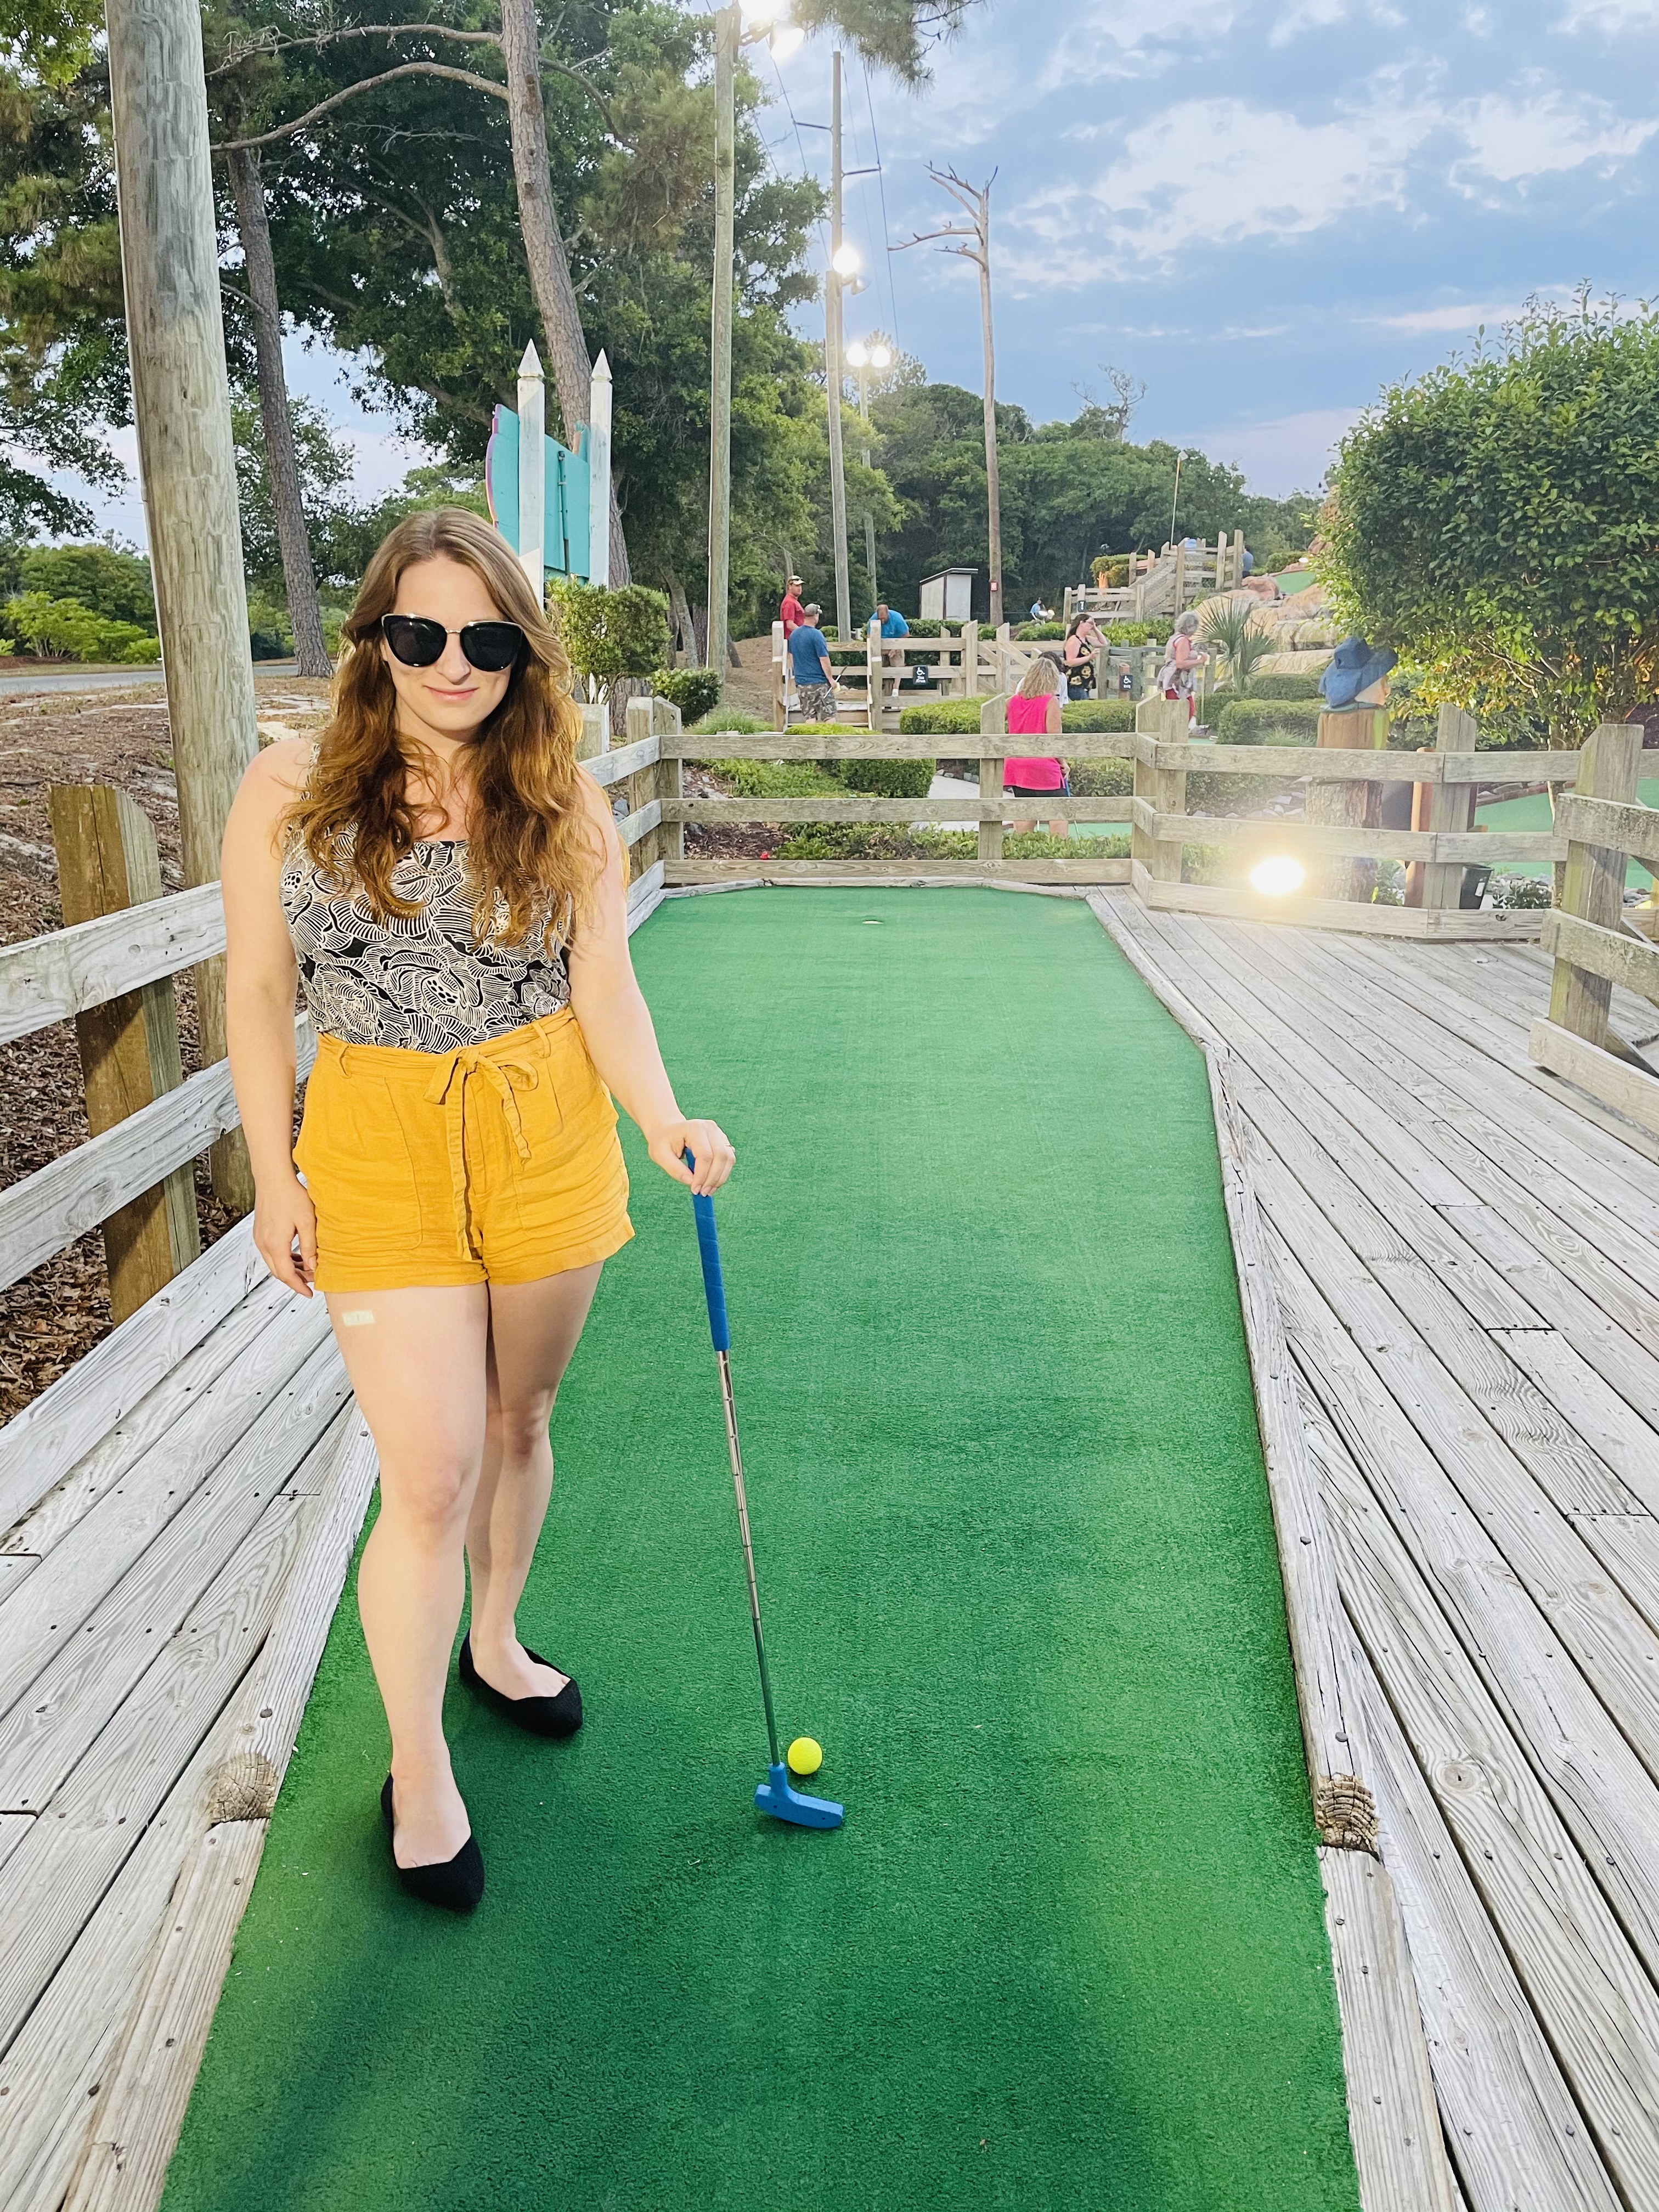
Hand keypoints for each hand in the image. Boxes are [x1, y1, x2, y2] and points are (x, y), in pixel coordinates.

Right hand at [254, 1173, 316, 1295]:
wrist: (272, 1178)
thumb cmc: (291, 1196)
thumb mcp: (307, 1222)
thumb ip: (310, 1247)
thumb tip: (312, 1267)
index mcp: (275, 1244)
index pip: (286, 1275)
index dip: (298, 1286)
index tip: (309, 1293)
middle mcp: (263, 1244)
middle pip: (278, 1272)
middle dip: (295, 1280)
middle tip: (312, 1280)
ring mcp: (259, 1238)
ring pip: (273, 1263)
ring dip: (289, 1269)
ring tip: (307, 1268)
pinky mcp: (259, 1232)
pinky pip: (271, 1253)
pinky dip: (283, 1258)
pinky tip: (296, 1255)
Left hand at [648, 1119, 735, 1194]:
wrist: (666, 1131)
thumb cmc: (662, 1142)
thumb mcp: (660, 1156)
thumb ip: (675, 1169)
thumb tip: (691, 1182)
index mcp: (695, 1128)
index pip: (705, 1155)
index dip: (702, 1175)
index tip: (695, 1190)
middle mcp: (710, 1128)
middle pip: (721, 1156)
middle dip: (713, 1178)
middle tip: (703, 1193)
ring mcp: (718, 1133)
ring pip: (728, 1158)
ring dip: (720, 1178)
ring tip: (708, 1190)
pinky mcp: (722, 1140)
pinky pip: (729, 1159)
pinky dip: (722, 1173)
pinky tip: (711, 1182)